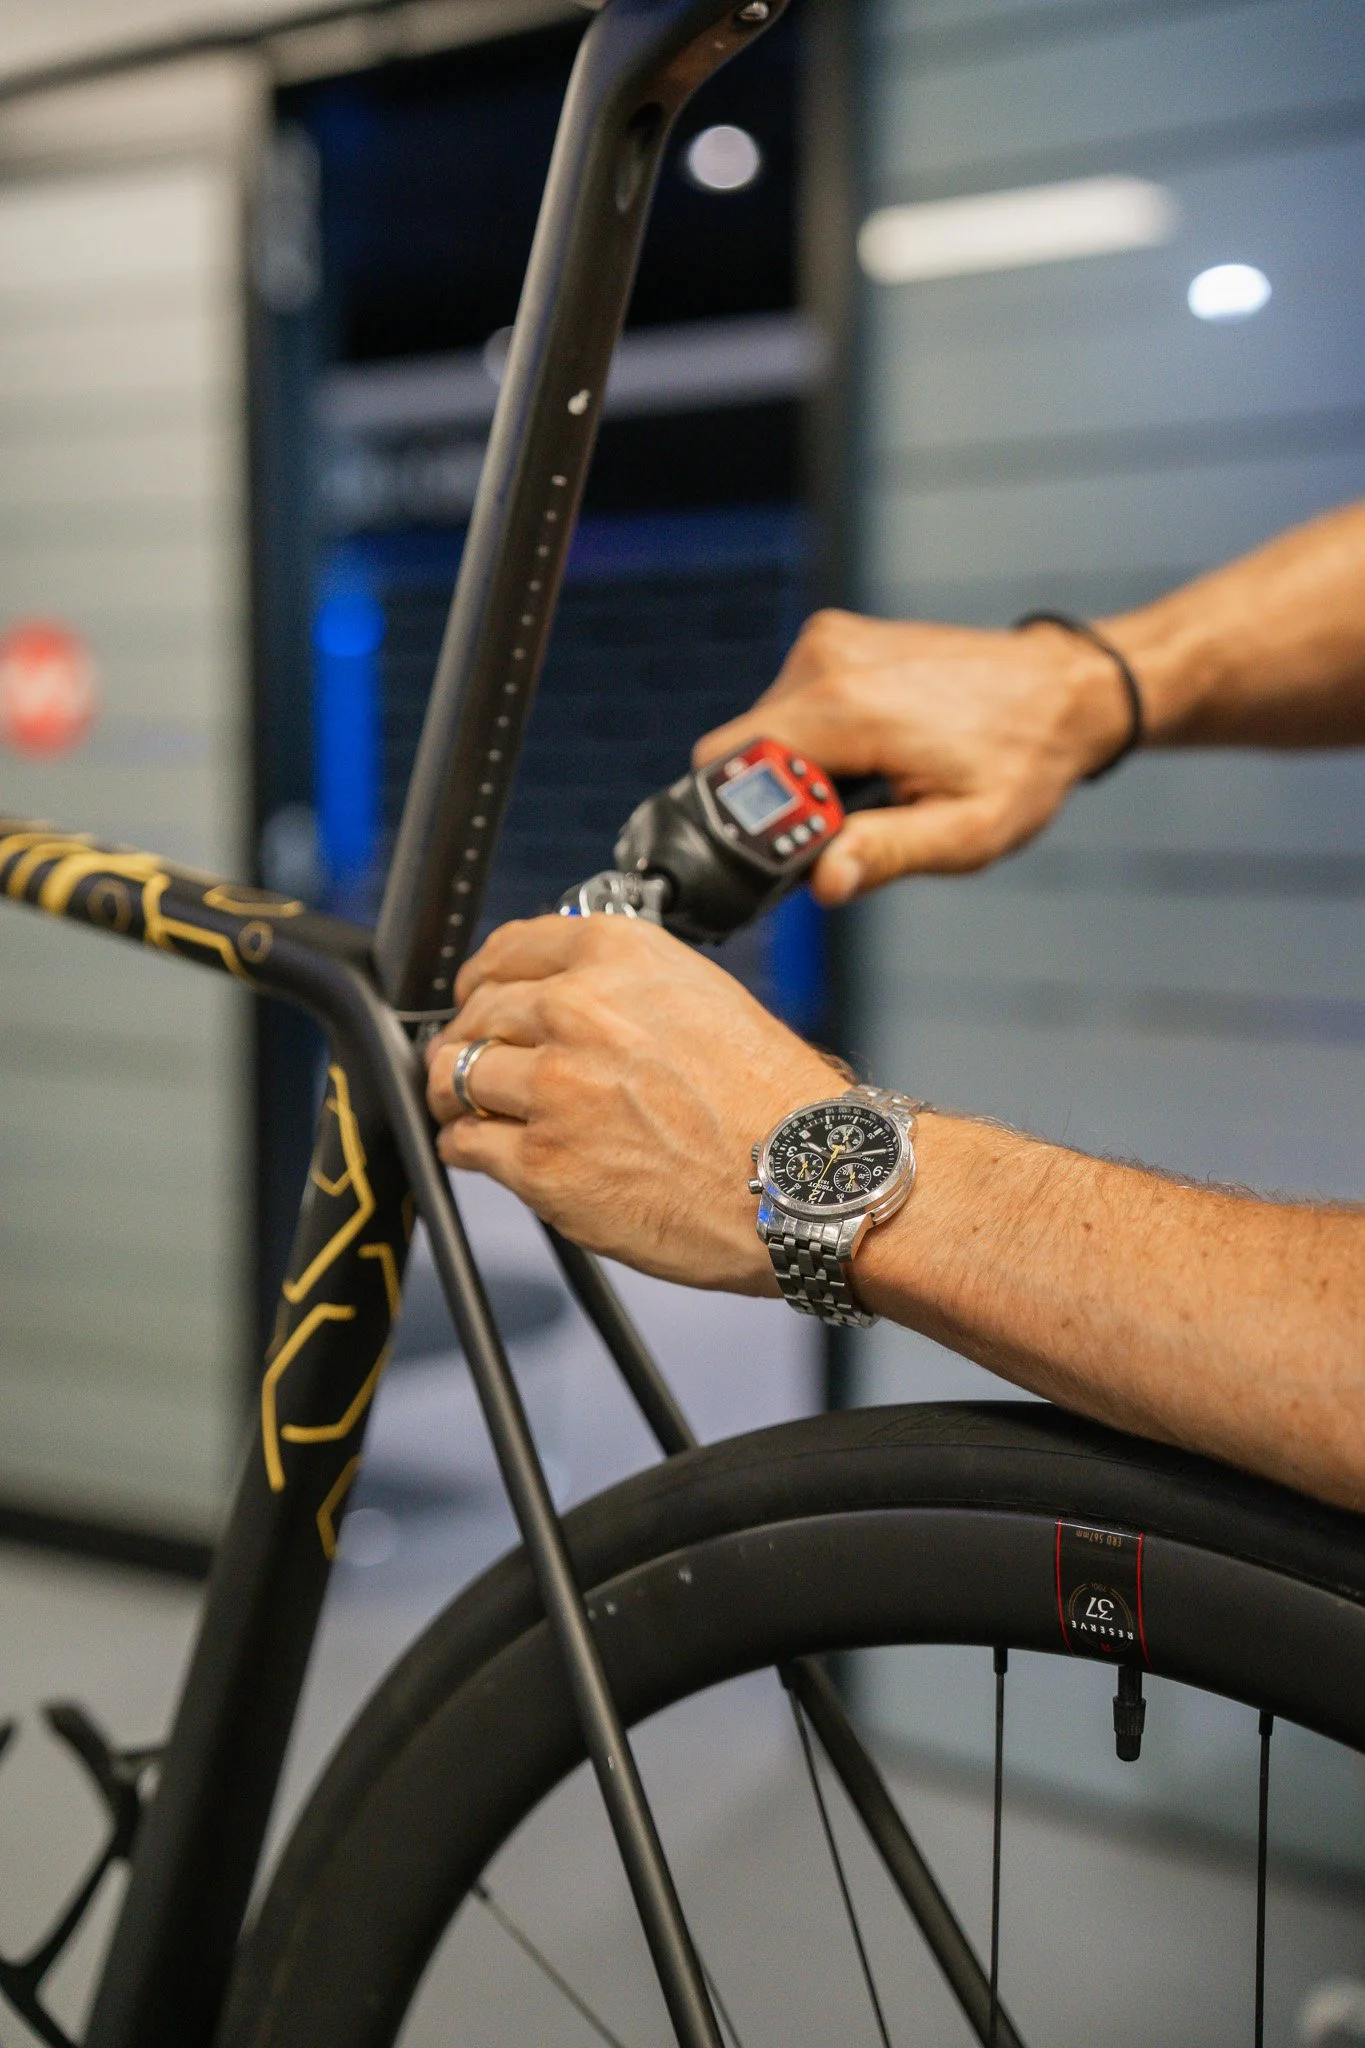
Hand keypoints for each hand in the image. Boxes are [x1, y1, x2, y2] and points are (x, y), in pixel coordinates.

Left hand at [425, 916, 840, 1290]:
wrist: (808, 1178)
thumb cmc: (771, 1099)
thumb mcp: (701, 994)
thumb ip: (624, 984)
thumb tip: (560, 991)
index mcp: (616, 955)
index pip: (505, 951)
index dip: (482, 982)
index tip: (478, 1001)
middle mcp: (579, 1010)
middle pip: (475, 1015)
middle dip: (468, 1042)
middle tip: (475, 1069)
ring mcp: (556, 1088)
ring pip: (456, 1076)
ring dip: (456, 1097)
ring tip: (472, 1113)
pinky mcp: (545, 1164)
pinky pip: (464, 1145)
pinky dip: (466, 1149)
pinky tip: (489, 1153)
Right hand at [694, 610, 1132, 901]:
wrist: (1063, 690)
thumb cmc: (1023, 762)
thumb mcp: (966, 832)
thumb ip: (886, 854)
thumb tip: (823, 881)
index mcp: (846, 707)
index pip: (726, 765)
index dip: (744, 820)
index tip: (791, 849)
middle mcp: (825, 660)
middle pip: (737, 751)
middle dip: (774, 800)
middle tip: (842, 828)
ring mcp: (828, 641)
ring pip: (762, 731)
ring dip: (797, 771)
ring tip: (870, 786)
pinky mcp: (835, 639)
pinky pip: (789, 705)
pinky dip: (814, 741)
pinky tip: (872, 754)